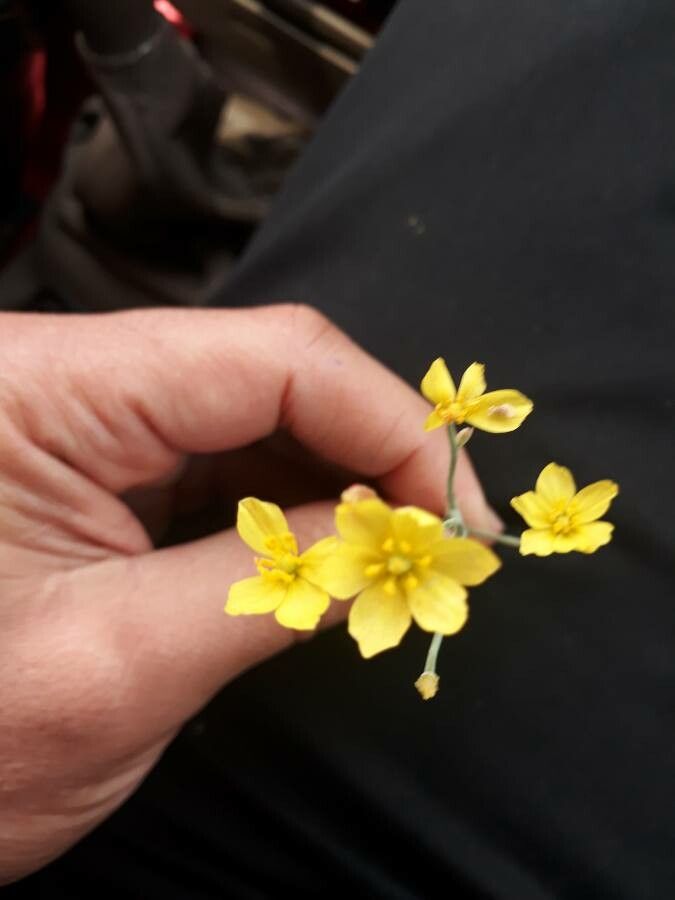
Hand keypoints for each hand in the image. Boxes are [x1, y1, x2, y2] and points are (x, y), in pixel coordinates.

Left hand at [0, 305, 499, 882]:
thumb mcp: (116, 669)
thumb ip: (270, 588)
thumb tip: (395, 540)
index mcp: (44, 389)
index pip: (273, 359)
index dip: (390, 424)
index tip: (458, 511)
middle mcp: (64, 380)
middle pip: (270, 378)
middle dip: (371, 457)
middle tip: (441, 542)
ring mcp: (78, 422)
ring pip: (254, 422)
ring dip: (335, 487)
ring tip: (391, 558)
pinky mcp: (93, 470)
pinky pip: (218, 467)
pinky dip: (286, 512)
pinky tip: (326, 558)